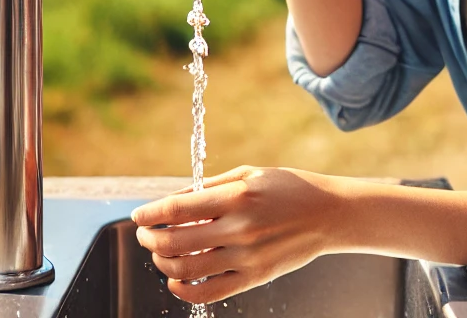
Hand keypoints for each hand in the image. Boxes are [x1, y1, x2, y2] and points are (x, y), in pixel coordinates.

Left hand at [131, 166, 340, 305]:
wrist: (328, 214)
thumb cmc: (288, 187)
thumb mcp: (251, 173)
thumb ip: (212, 186)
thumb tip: (175, 199)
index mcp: (238, 196)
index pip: (178, 209)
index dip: (150, 213)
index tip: (139, 215)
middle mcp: (240, 228)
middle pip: (175, 242)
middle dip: (150, 238)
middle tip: (145, 234)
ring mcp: (246, 257)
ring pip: (185, 270)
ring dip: (162, 263)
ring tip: (160, 254)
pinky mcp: (254, 277)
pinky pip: (208, 293)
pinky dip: (183, 290)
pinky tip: (176, 280)